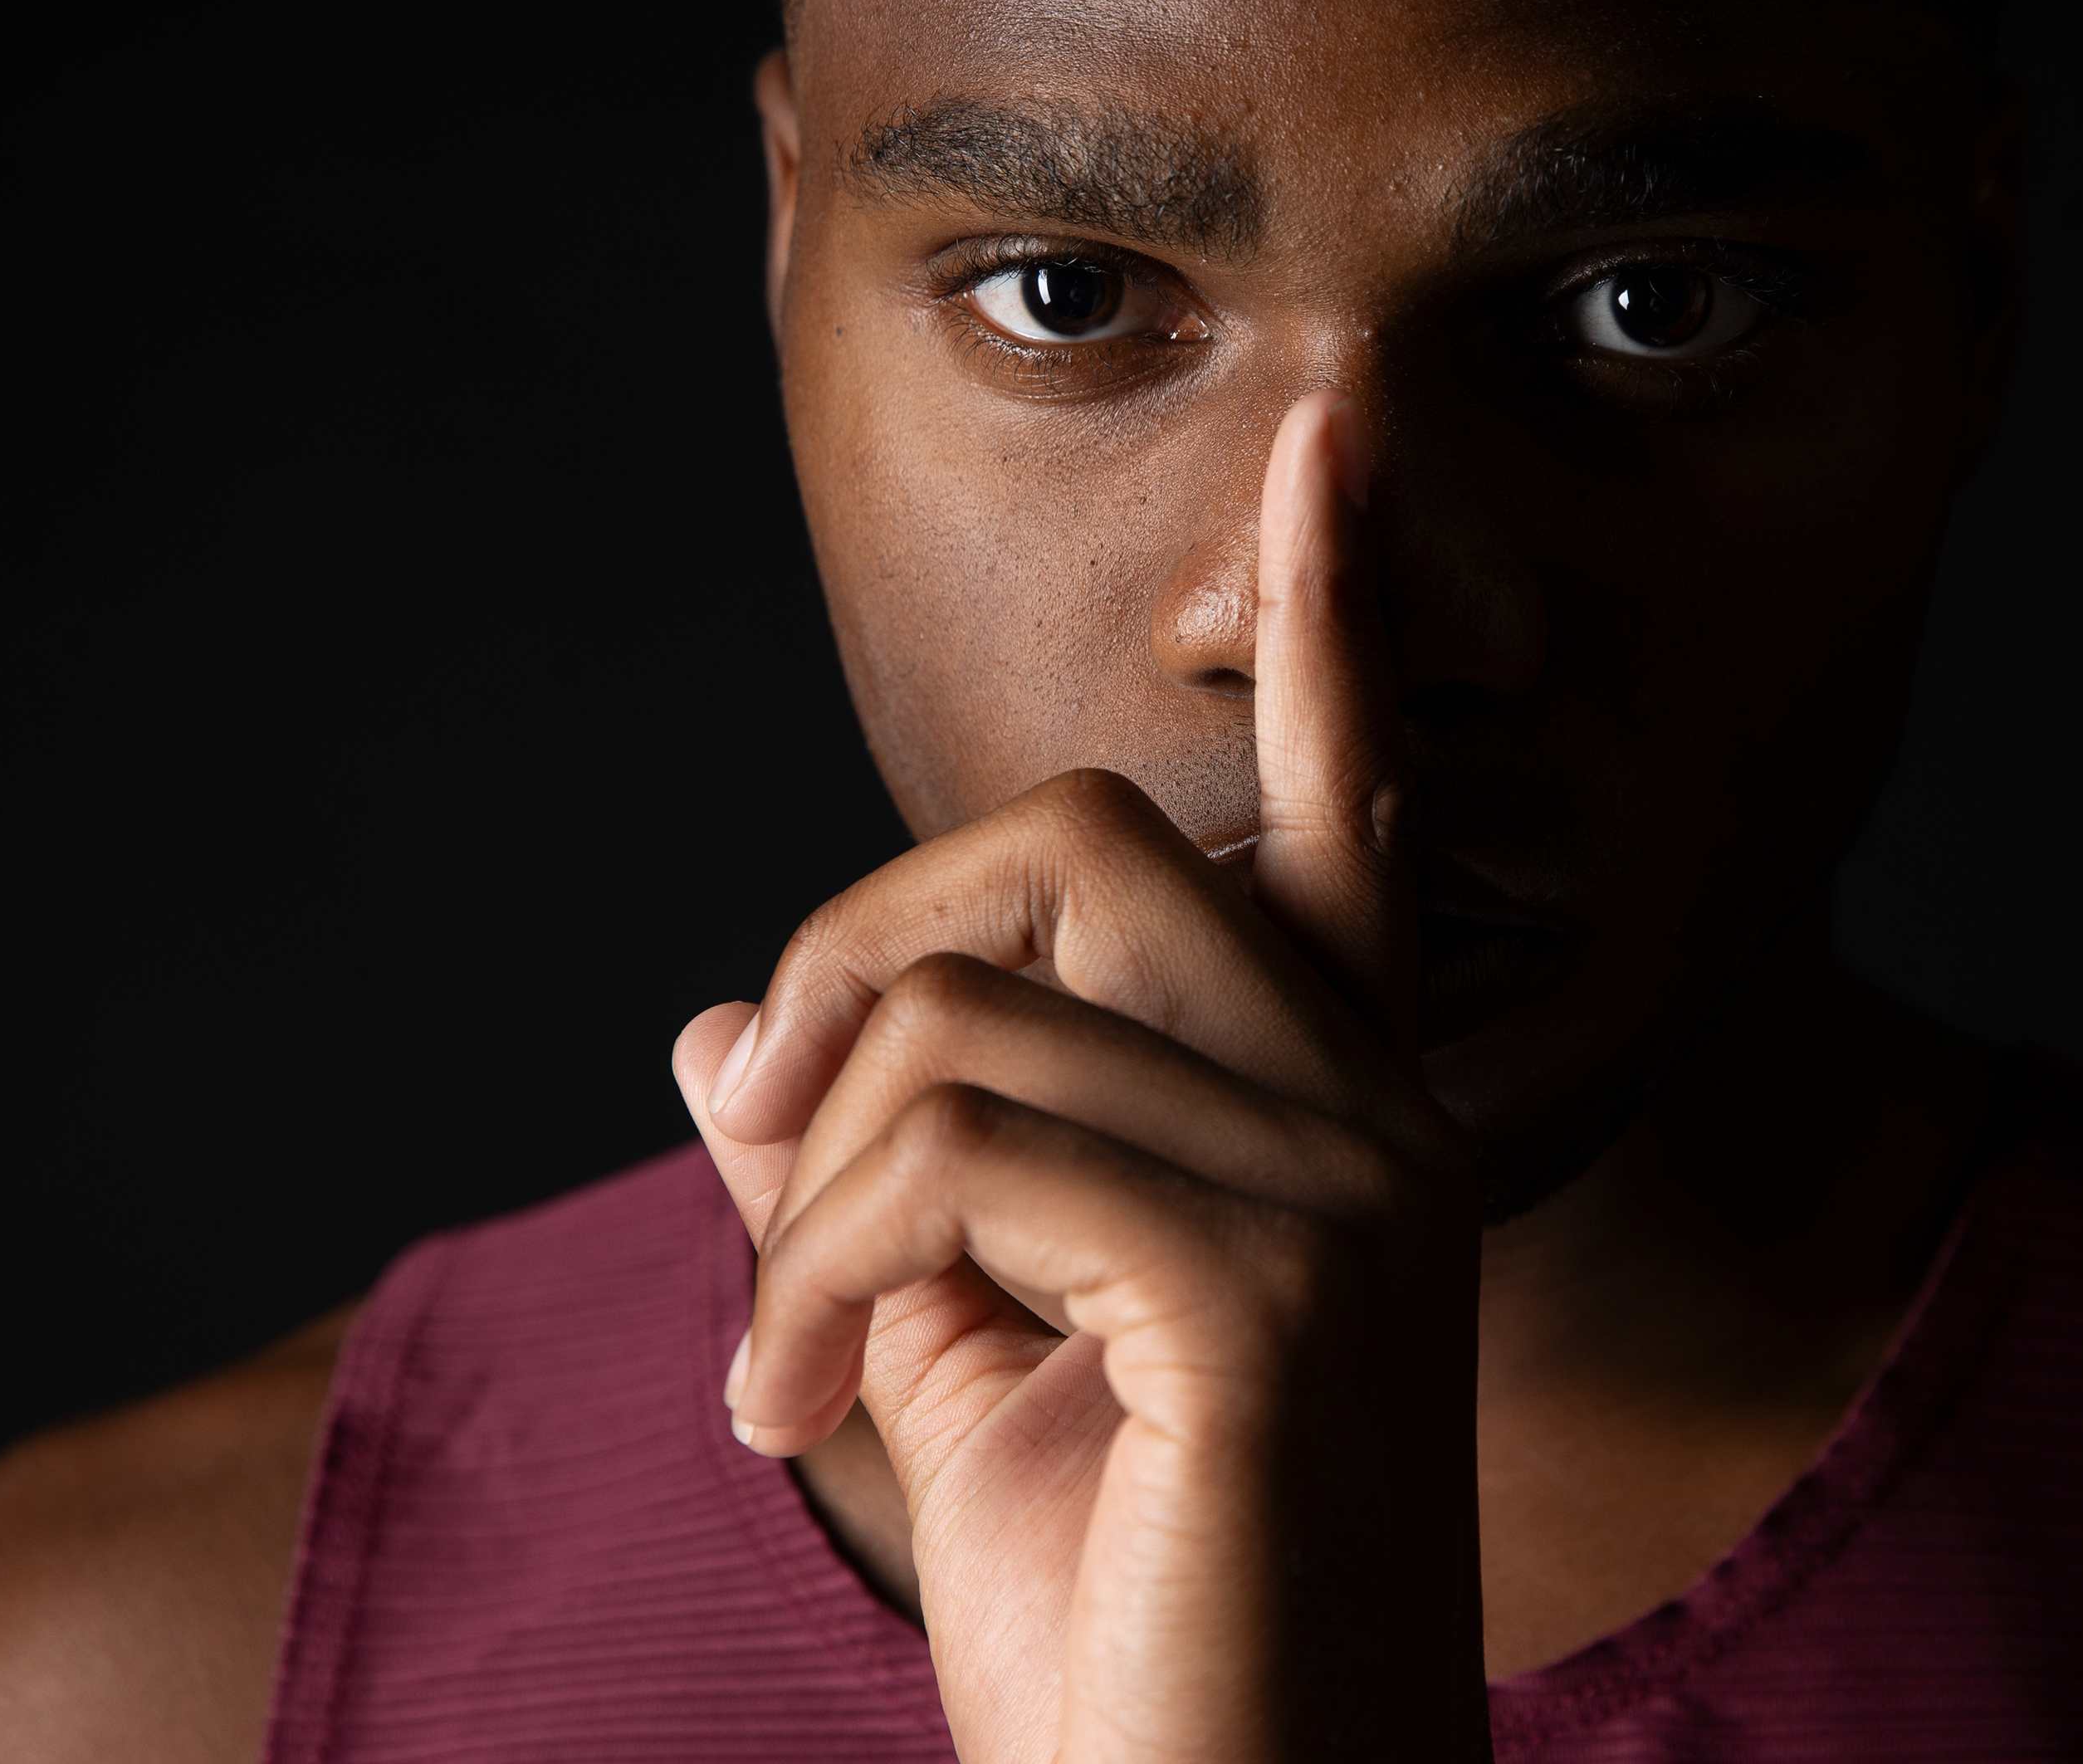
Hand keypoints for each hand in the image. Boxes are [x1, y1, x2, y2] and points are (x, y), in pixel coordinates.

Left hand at [671, 393, 1487, 1763]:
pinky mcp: (1278, 1298)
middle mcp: (1374, 1119)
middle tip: (770, 1145)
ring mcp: (1349, 1198)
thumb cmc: (1117, 1640)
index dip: (1335, 622)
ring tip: (782, 1376)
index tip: (1329, 441)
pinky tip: (794, 1415)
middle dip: (861, 947)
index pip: (1351, 815)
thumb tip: (707, 1036)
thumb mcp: (953, 1372)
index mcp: (1328, 1121)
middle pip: (1082, 839)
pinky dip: (815, 1276)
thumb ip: (863, 1187)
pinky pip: (958, 1153)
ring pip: (976, 1012)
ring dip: (811, 1189)